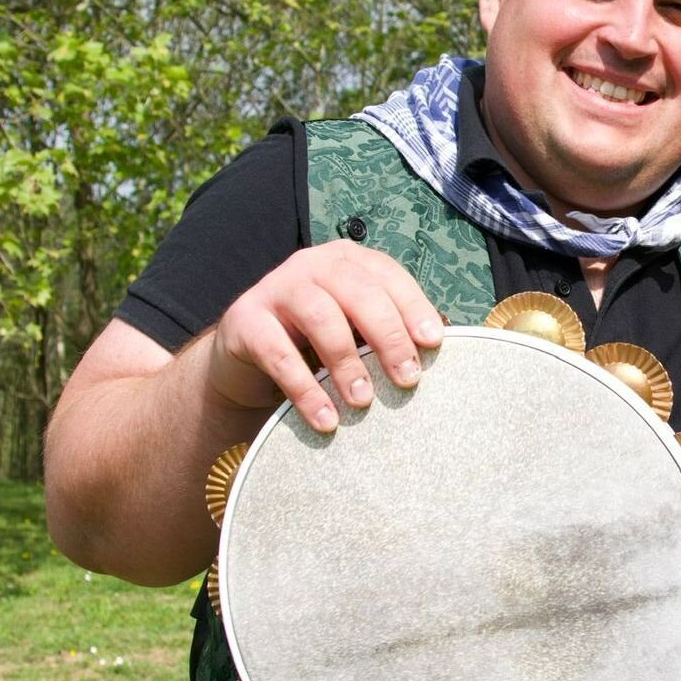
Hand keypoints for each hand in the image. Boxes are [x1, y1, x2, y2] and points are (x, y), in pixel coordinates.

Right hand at [206, 240, 444, 431]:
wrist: (244, 356)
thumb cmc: (313, 342)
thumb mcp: (352, 328)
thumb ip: (386, 329)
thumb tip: (436, 350)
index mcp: (347, 261)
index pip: (388, 276)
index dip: (413, 306)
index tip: (433, 343)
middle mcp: (312, 265)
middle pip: (358, 292)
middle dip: (389, 336)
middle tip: (407, 379)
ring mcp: (275, 288)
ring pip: (321, 317)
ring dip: (347, 363)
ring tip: (363, 402)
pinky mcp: (244, 320)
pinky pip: (279, 354)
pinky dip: (305, 389)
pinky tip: (325, 419)